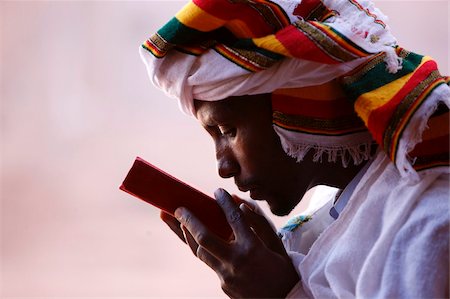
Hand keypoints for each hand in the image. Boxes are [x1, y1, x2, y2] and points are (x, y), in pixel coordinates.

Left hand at [174, 188, 298, 297]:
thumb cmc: (284, 270)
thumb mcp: (276, 244)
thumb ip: (259, 223)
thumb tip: (240, 204)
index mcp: (253, 248)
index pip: (234, 220)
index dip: (224, 203)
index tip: (217, 191)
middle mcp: (237, 262)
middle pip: (205, 238)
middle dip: (189, 221)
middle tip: (178, 208)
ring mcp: (227, 276)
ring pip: (199, 252)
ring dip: (186, 235)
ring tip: (174, 221)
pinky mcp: (223, 285)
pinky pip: (208, 262)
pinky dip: (200, 247)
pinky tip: (192, 237)